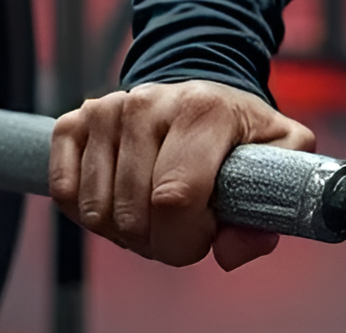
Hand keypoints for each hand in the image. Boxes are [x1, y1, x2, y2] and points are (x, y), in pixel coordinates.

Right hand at [50, 80, 314, 270]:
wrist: (199, 94)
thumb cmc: (237, 129)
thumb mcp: (280, 151)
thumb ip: (275, 201)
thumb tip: (232, 250)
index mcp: (203, 110)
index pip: (174, 198)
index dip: (186, 238)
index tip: (204, 234)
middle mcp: (150, 103)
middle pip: (132, 214)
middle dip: (158, 240)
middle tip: (181, 222)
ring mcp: (107, 110)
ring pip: (96, 212)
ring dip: (124, 231)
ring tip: (154, 208)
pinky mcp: (74, 122)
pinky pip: (65, 194)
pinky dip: (91, 214)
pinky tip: (121, 197)